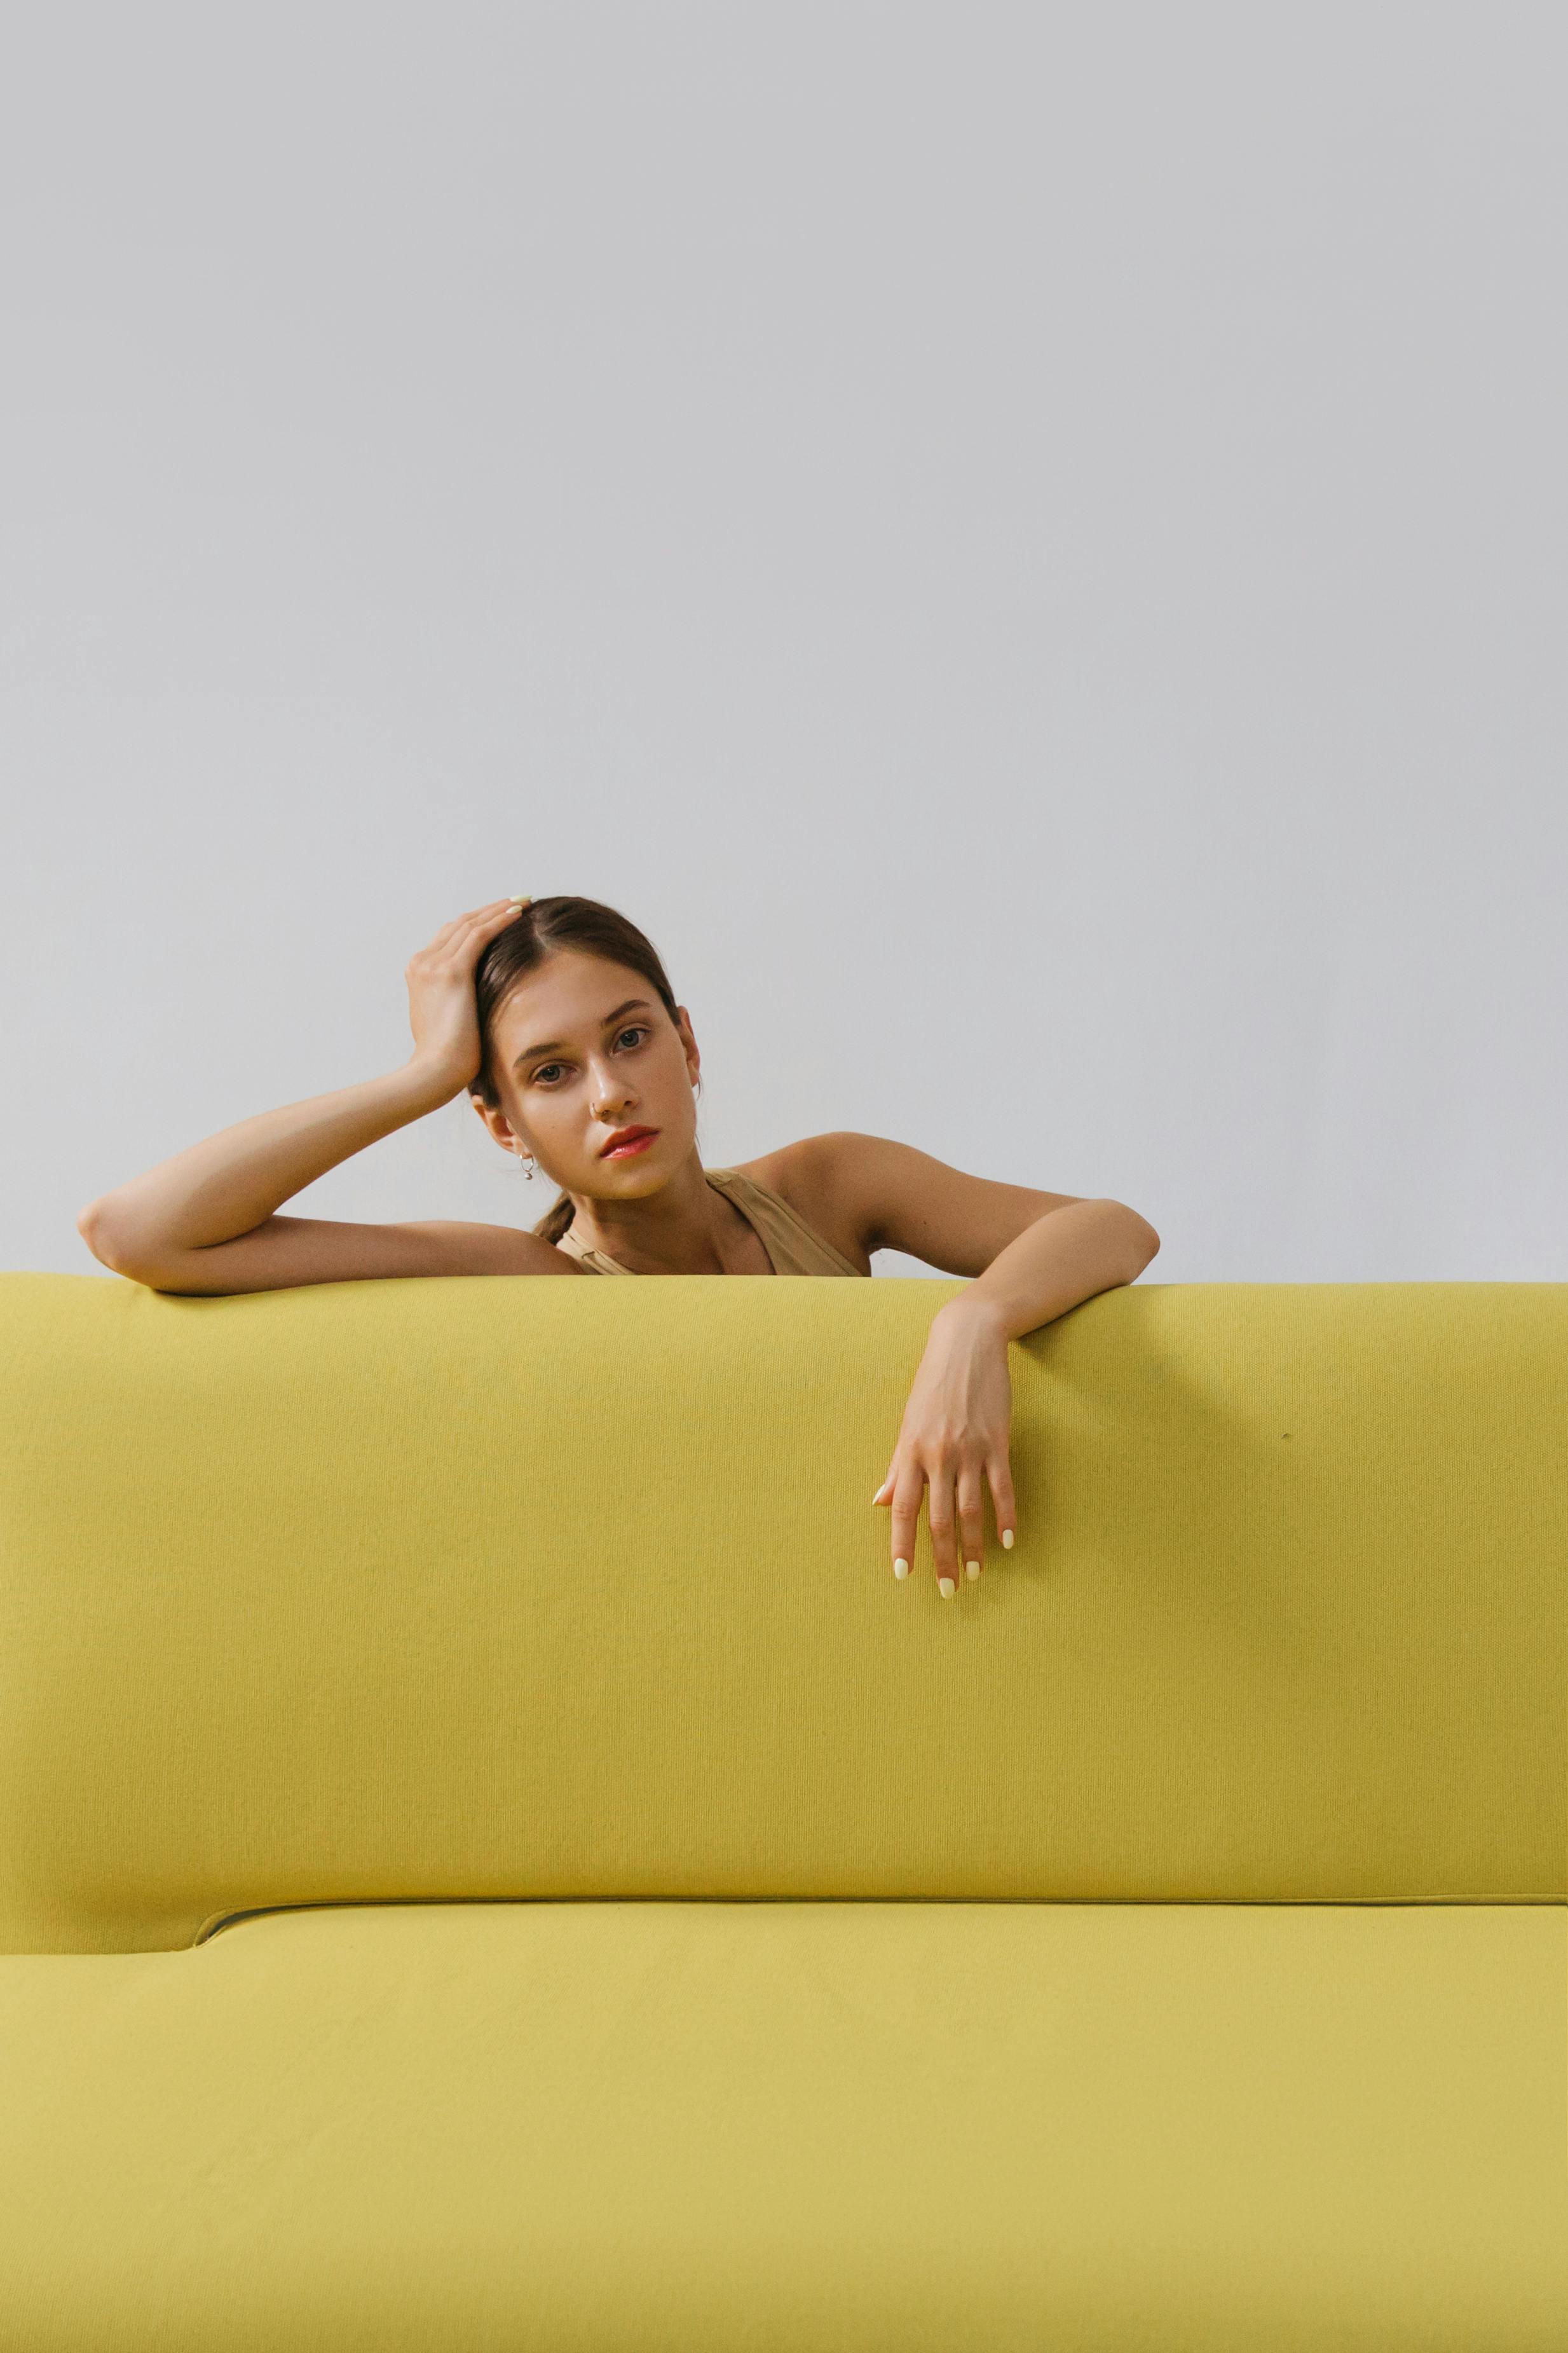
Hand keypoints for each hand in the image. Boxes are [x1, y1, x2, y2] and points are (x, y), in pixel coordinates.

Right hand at [404, 900, 526, 1091]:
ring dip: (499, 909)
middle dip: (489, 910)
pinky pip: (480, 935)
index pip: (450, 936)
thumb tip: (471, 1005)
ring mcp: (434, 965)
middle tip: (517, 901)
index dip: (477, 922)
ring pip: (471, 924)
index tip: (500, 916)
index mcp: (418, 972)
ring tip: (523, 901)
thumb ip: (452, 1003)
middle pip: (460, 924)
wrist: (434, 1071)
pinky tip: (519, 913)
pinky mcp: (451, 972)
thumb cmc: (445, 1059)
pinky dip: (500, 919)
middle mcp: (422, 962)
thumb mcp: (444, 1022)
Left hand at [872, 1297, 1017, 1594]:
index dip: (903, 1543)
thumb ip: (897, 1465)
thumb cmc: (932, 1384)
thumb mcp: (908, 1423)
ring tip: (977, 1575)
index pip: (904, 1508)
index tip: (903, 1574)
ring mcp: (970, 1449)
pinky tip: (1007, 1542)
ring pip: (971, 1509)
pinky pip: (1003, 1488)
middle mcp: (939, 1454)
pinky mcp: (998, 1442)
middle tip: (949, 1590)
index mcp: (911, 1451)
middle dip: (944, 1558)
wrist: (967, 1344)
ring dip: (974, 1546)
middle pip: (939, 1518)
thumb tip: (880, 1502)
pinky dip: (1006, 1517)